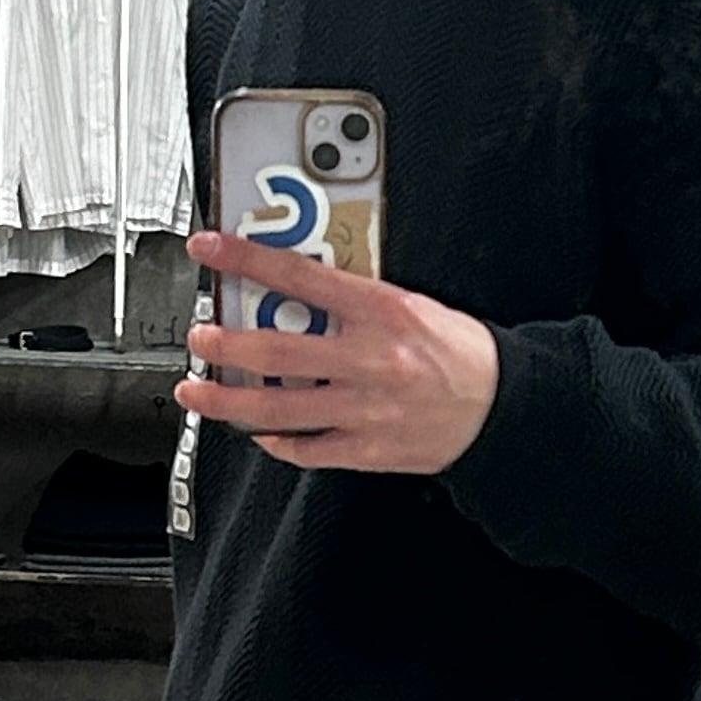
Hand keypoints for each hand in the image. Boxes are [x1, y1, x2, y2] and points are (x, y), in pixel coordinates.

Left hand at [180, 227, 500, 473]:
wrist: (502, 407)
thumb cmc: (459, 354)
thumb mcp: (410, 304)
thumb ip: (355, 299)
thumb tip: (298, 288)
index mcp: (380, 311)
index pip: (299, 277)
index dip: (246, 260)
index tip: (211, 250)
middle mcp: (368, 361)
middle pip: (277, 351)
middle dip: (225, 344)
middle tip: (199, 337)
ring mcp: (365, 410)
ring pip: (279, 408)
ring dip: (229, 401)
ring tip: (199, 391)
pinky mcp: (368, 450)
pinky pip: (309, 450)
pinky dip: (276, 442)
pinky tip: (256, 432)